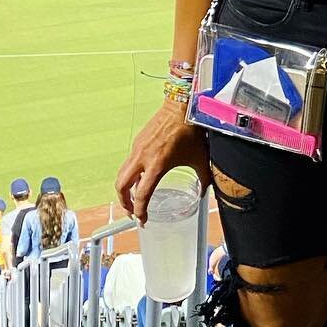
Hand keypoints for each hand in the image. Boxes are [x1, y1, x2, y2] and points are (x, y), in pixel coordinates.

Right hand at [116, 101, 210, 222]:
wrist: (182, 106)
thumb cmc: (192, 131)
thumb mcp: (201, 159)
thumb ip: (204, 179)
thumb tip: (205, 192)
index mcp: (157, 165)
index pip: (142, 194)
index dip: (140, 211)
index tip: (142, 220)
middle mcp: (143, 158)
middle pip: (121, 185)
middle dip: (124, 202)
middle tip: (132, 212)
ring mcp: (138, 148)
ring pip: (122, 173)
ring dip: (125, 188)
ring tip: (134, 198)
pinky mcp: (138, 141)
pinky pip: (130, 162)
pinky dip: (131, 174)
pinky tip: (142, 177)